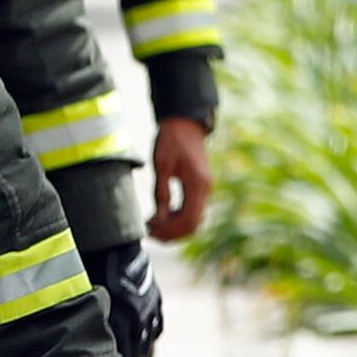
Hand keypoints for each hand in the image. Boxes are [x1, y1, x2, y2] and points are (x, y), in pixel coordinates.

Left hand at [93, 235, 166, 356]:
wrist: (113, 245)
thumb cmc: (91, 271)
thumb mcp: (84, 297)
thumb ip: (85, 318)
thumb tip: (72, 339)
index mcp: (118, 317)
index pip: (119, 350)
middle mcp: (137, 315)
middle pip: (135, 348)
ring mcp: (149, 307)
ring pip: (148, 339)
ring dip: (140, 351)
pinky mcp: (156, 299)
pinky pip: (158, 325)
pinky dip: (152, 335)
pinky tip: (146, 341)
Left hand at [144, 117, 211, 244]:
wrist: (185, 124)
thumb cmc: (172, 141)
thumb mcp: (162, 166)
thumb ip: (161, 193)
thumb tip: (159, 219)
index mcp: (197, 185)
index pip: (188, 220)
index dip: (170, 231)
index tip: (151, 231)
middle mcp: (205, 190)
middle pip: (193, 225)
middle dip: (172, 233)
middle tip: (150, 232)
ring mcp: (205, 189)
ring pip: (194, 220)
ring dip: (175, 227)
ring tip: (154, 225)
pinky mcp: (200, 187)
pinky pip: (192, 211)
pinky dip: (179, 218)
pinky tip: (163, 216)